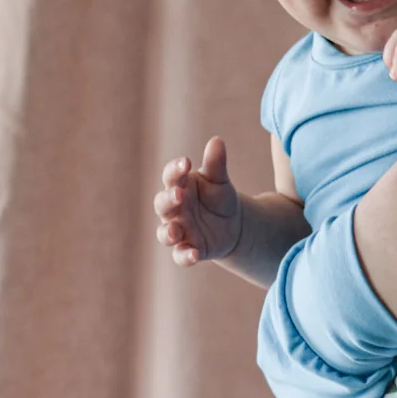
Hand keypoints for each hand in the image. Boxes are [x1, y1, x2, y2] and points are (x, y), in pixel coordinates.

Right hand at [154, 137, 242, 264]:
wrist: (233, 225)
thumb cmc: (219, 198)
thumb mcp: (220, 181)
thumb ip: (216, 164)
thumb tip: (217, 141)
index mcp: (179, 186)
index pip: (171, 176)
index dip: (175, 169)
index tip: (186, 162)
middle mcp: (175, 209)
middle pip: (163, 204)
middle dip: (168, 200)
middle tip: (179, 195)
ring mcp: (180, 230)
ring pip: (165, 233)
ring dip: (168, 233)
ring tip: (176, 231)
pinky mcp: (190, 249)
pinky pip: (181, 255)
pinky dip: (185, 256)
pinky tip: (194, 254)